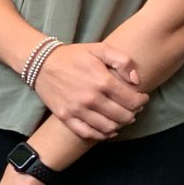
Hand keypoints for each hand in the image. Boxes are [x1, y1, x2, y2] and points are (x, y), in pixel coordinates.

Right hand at [31, 41, 145, 140]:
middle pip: (123, 116)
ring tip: (121, 118)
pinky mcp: (65, 117)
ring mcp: (77, 110)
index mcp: (102, 81)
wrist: (41, 63)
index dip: (142, 101)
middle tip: (133, 109)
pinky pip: (87, 133)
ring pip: (108, 127)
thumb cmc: (74, 55)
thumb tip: (136, 80)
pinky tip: (108, 130)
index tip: (142, 98)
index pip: (132, 100)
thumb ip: (123, 61)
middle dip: (133, 113)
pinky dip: (101, 135)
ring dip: (120, 125)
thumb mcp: (100, 49)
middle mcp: (91, 98)